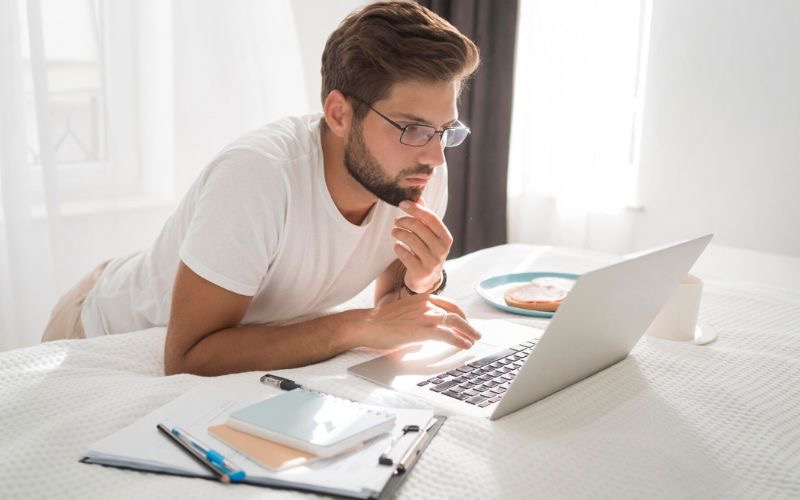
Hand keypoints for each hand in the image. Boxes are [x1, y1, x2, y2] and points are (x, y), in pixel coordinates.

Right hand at [352, 294, 480, 350]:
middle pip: (455, 312)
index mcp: (421, 299)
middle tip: (475, 332)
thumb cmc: (380, 322)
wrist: (367, 325)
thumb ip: (415, 322)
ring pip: (455, 323)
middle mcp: (426, 304)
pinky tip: (465, 345)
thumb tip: (420, 341)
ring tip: (474, 340)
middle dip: (468, 323)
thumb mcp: (402, 315)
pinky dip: (459, 341)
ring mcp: (426, 316)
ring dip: (468, 332)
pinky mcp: (424, 330)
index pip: (448, 304)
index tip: (465, 321)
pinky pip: (448, 335)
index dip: (459, 313)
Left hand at [392, 198, 452, 292]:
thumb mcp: (429, 235)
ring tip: (394, 231)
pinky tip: (397, 246)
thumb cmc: (427, 250)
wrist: (426, 278)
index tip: (402, 204)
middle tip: (396, 221)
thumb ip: (424, 217)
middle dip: (404, 221)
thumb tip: (417, 198)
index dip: (415, 209)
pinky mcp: (420, 271)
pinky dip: (398, 247)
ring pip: (410, 239)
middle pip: (418, 227)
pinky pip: (404, 254)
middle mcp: (442, 250)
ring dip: (398, 233)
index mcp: (446, 238)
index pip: (430, 218)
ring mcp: (432, 261)